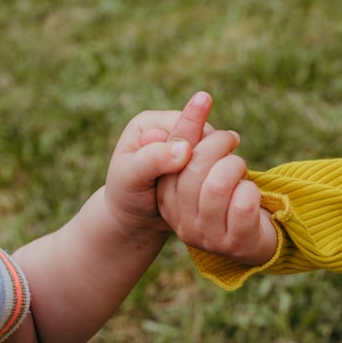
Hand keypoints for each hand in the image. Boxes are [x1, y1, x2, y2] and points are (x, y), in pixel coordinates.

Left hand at [103, 92, 213, 232]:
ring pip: (214, 150)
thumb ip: (154, 159)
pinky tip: (206, 192)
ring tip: (197, 190)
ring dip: (213, 168)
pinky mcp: (195, 163)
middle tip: (194, 185)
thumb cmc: (125, 196)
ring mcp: (183, 146)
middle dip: (205, 158)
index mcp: (151, 123)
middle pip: (205, 134)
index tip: (187, 173)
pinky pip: (216, 165)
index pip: (187, 123)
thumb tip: (185, 149)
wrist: (133, 219)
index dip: (195, 146)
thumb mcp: (131, 177)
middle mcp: (169, 129)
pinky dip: (214, 177)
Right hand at [156, 97, 276, 266]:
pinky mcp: (236, 243)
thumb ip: (195, 143)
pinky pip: (243, 204)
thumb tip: (199, 100)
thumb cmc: (225, 197)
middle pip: (193, 168)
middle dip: (218, 143)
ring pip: (217, 185)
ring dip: (235, 166)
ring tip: (240, 167)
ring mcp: (208, 236)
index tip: (204, 97)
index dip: (189, 124)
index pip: (172, 155)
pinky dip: (252, 189)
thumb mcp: (204, 171)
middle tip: (231, 139)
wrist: (251, 243)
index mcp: (166, 198)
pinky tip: (251, 192)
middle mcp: (181, 220)